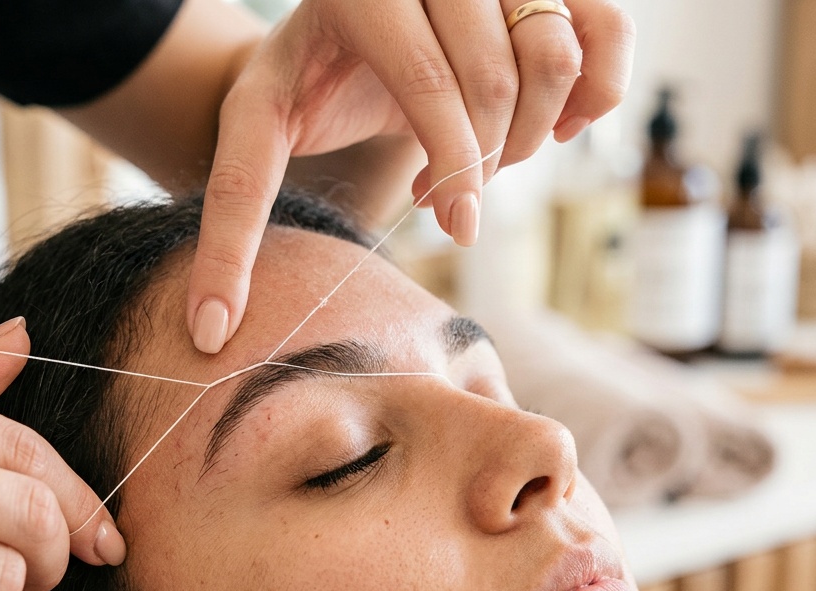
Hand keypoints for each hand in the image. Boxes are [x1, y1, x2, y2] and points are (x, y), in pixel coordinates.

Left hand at [187, 0, 634, 352]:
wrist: (348, 32)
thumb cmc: (301, 87)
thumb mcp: (255, 131)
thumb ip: (232, 218)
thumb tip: (205, 333)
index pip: (421, 79)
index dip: (448, 164)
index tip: (458, 233)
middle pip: (493, 79)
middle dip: (478, 162)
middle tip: (448, 199)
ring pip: (553, 57)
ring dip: (530, 136)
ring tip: (479, 161)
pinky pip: (610, 33)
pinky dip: (595, 96)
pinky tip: (550, 129)